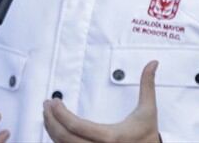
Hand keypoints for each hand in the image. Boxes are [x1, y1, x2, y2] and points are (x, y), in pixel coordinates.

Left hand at [43, 60, 160, 142]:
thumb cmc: (148, 135)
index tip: (53, 102)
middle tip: (46, 106)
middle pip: (64, 138)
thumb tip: (152, 63)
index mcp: (111, 137)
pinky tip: (56, 129)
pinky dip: (58, 140)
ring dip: (51, 130)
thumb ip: (147, 85)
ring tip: (47, 115)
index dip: (60, 114)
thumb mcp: (148, 110)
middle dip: (50, 120)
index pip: (77, 126)